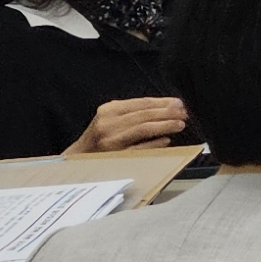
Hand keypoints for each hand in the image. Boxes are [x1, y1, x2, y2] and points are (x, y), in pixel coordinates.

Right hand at [69, 95, 188, 154]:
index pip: (141, 103)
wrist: (76, 159)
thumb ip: (133, 112)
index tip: (179, 102)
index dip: (163, 102)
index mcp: (108, 110)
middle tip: (184, 112)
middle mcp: (107, 123)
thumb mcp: (111, 118)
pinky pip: (139, 148)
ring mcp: (110, 141)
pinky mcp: (114, 156)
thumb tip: (167, 107)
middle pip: (144, 114)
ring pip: (143, 129)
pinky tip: (166, 140)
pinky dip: (154, 143)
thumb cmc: (100, 138)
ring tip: (180, 124)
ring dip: (164, 125)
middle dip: (167, 112)